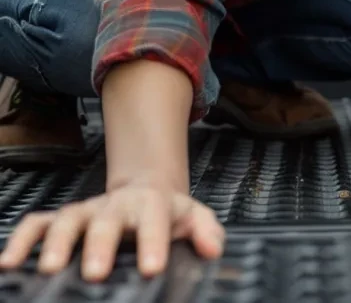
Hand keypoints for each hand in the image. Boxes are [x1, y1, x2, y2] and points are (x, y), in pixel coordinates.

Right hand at [0, 180, 223, 282]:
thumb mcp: (196, 217)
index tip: (152, 269)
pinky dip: (21, 241)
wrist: (145, 193)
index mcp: (152, 205)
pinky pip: (37, 224)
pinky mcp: (61, 219)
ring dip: (56, 243)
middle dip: (99, 246)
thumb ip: (207, 232)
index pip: (155, 221)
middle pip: (106, 221)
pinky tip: (9, 264)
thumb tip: (213, 251)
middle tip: (94, 274)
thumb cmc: (170, 215)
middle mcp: (115, 205)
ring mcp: (86, 211)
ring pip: (67, 220)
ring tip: (47, 270)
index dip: (153, 243)